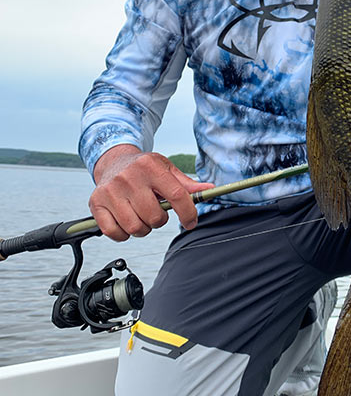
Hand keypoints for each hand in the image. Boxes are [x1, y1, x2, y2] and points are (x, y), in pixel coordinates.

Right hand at [90, 145, 213, 241]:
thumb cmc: (144, 168)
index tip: (191, 222)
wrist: (113, 161)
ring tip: (141, 216)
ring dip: (143, 228)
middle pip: (154, 217)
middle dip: (159, 220)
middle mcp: (128, 177)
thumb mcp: (166, 169)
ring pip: (135, 227)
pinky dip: (123, 234)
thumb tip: (209, 189)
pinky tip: (126, 221)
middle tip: (156, 213)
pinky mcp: (96, 203)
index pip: (176, 195)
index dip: (188, 213)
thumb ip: (187, 183)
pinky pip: (114, 233)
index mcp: (150, 166)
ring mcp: (110, 191)